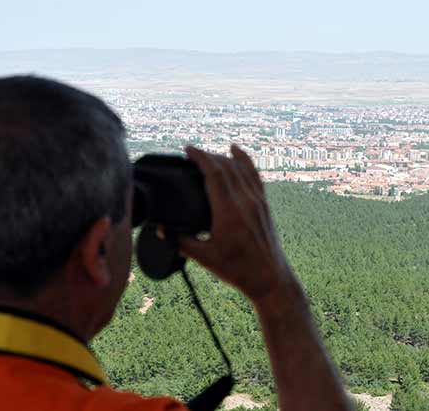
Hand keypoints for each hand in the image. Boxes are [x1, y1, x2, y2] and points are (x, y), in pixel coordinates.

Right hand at [180, 145, 298, 307]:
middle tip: (191, 154)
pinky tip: (236, 151)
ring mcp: (257, 201)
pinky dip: (244, 160)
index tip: (187, 149)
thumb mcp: (204, 258)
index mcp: (229, 211)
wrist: (269, 278)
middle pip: (226, 166)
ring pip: (240, 168)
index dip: (200, 157)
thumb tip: (159, 229)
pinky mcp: (264, 204)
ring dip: (223, 157)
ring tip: (207, 155)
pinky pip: (254, 174)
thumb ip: (180, 242)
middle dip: (208, 156)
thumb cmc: (237, 270)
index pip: (214, 173)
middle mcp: (245, 201)